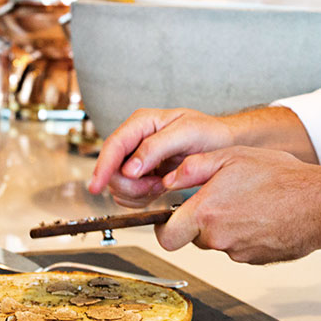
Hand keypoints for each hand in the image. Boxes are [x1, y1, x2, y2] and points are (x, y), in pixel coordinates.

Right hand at [88, 108, 236, 206]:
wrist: (223, 144)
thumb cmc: (209, 132)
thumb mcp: (186, 133)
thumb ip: (156, 147)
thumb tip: (130, 167)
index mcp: (142, 122)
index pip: (113, 145)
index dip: (102, 167)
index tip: (96, 186)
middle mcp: (135, 140)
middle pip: (113, 169)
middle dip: (131, 184)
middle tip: (156, 185)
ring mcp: (137, 158)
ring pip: (119, 185)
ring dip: (138, 193)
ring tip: (162, 184)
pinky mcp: (143, 175)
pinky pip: (130, 194)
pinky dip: (143, 198)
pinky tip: (160, 188)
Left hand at [156, 146, 320, 263]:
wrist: (319, 204)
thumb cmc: (280, 178)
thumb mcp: (231, 157)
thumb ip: (193, 168)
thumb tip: (169, 178)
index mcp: (206, 213)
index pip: (165, 236)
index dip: (163, 227)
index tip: (168, 217)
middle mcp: (218, 238)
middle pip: (193, 237)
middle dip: (200, 220)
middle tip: (219, 198)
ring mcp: (238, 252)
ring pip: (218, 242)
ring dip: (225, 225)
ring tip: (247, 201)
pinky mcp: (256, 259)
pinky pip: (240, 247)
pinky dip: (245, 233)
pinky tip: (261, 214)